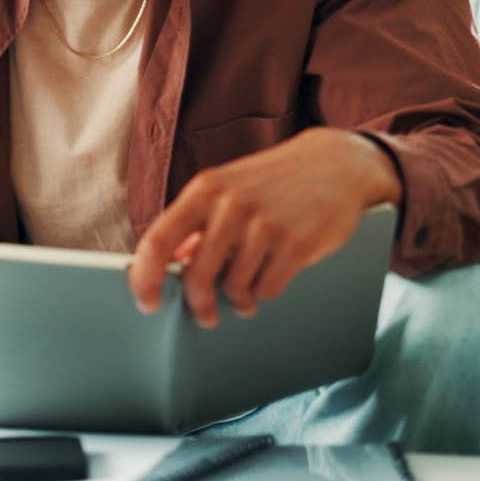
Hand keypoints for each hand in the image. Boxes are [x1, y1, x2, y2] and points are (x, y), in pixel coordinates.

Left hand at [127, 128, 399, 328]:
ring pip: (234, 288)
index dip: (145, 278)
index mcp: (205, 189)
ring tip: (246, 294)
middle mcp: (231, 205)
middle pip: (196, 277)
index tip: (146, 303)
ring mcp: (266, 224)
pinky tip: (271, 277)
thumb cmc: (272, 182)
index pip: (158, 240)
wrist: (335, 164)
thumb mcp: (227, 191)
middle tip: (205, 316)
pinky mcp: (298, 243)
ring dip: (239, 300)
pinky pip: (268, 290)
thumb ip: (196, 225)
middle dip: (198, 306)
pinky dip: (266, 292)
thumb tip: (168, 263)